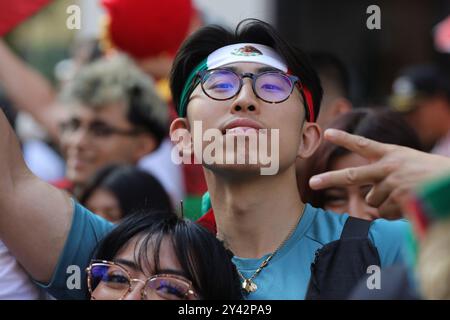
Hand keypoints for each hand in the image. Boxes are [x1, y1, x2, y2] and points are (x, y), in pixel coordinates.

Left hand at [309, 129, 449, 218]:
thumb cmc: (430, 174)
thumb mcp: (407, 163)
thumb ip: (385, 173)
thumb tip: (368, 197)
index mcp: (391, 153)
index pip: (363, 144)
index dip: (344, 139)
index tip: (328, 133)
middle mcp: (389, 166)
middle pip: (352, 176)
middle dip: (329, 179)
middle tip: (312, 183)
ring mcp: (394, 183)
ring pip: (372, 199)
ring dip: (383, 201)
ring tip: (404, 195)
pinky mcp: (400, 199)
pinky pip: (384, 212)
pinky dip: (392, 212)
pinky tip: (408, 205)